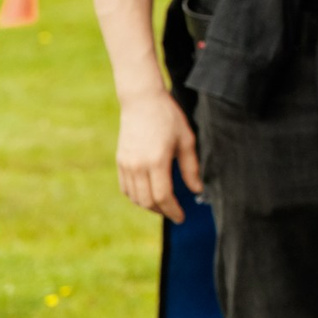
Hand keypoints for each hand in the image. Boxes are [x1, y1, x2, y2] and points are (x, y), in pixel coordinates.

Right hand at [115, 88, 201, 220]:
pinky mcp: (120, 161)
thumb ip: (191, 168)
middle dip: (162, 211)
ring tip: (164, 206)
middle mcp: (138, 166)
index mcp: (157, 161)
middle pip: (147, 201)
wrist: (142, 101)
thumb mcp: (186, 140)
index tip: (181, 217)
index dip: (173, 210)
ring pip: (135, 197)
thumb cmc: (168, 118)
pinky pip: (126, 188)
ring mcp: (126, 164)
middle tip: (175, 213)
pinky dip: (136, 197)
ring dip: (149, 206)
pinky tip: (147, 196)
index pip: (163, 196)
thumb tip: (197, 190)